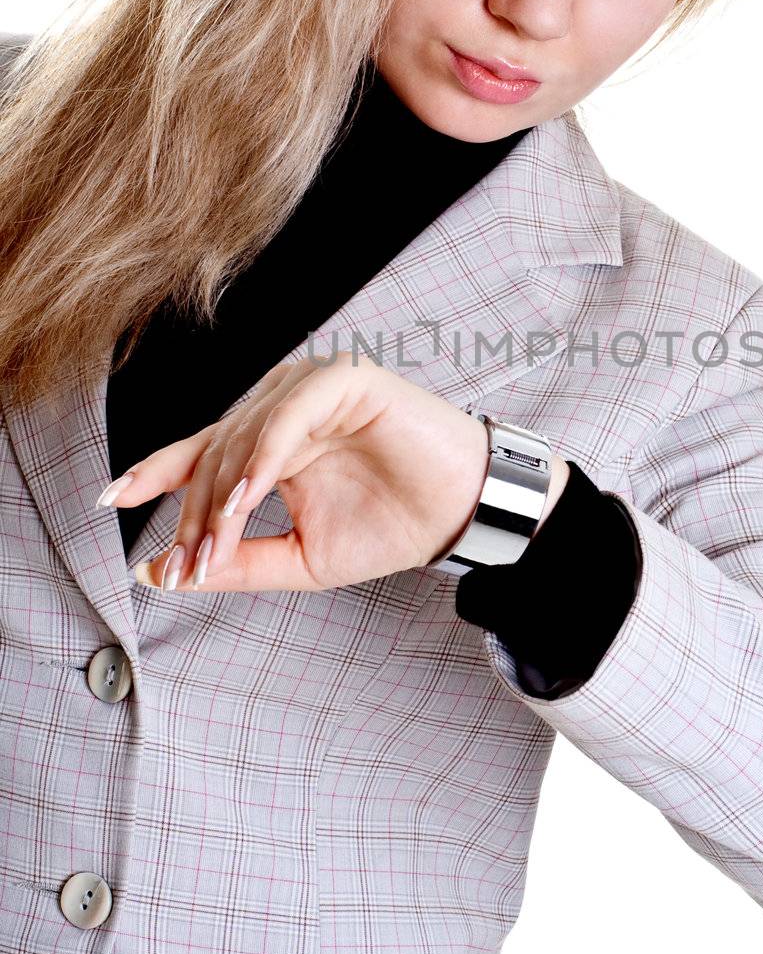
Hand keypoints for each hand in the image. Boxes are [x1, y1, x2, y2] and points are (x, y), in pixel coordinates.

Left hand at [97, 351, 565, 592]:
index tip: (110, 500)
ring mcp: (312, 387)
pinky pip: (287, 416)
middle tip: (188, 566)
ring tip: (215, 546)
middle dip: (193, 514)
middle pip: (214, 452)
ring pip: (243, 434)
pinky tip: (247, 498)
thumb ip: (236, 561)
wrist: (461, 514)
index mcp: (270, 438)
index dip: (153, 473)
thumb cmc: (389, 527)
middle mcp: (284, 403)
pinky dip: (263, 456)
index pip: (199, 451)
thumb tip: (160, 573)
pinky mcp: (345, 380)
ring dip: (223, 495)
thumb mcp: (300, 557)